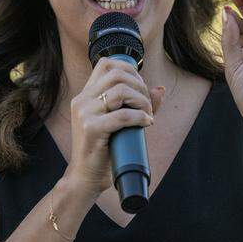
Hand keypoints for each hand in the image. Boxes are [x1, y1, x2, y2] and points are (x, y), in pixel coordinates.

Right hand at [63, 57, 165, 198]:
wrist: (85, 178)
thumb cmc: (104, 151)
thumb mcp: (120, 123)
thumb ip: (137, 104)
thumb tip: (160, 88)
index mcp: (86, 95)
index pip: (106, 64)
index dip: (130, 70)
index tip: (141, 88)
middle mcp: (82, 100)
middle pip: (117, 74)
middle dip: (140, 86)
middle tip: (147, 105)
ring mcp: (84, 113)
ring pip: (121, 91)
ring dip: (142, 101)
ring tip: (147, 115)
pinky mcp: (91, 128)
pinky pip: (123, 115)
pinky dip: (140, 117)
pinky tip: (147, 123)